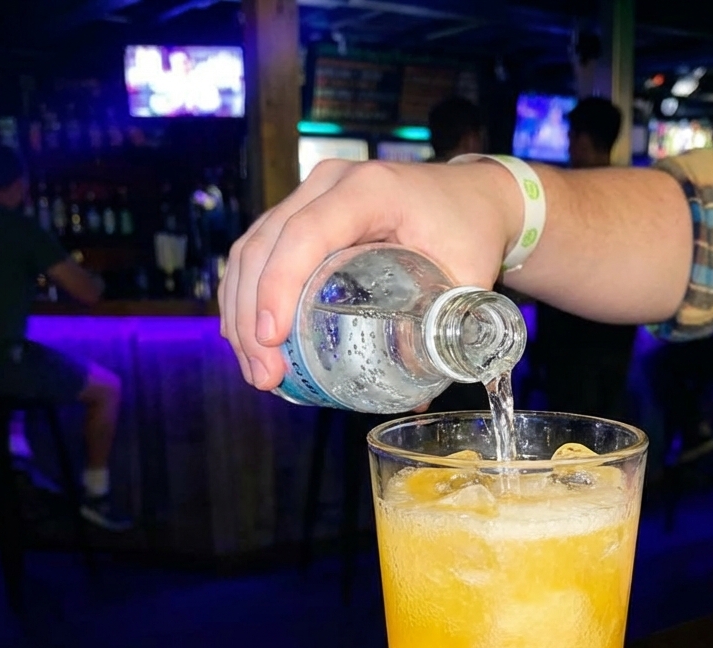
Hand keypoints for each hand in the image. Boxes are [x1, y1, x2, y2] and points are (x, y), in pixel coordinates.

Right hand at [218, 159, 522, 389]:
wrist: (471, 198)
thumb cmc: (469, 229)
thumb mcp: (468, 276)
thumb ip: (446, 331)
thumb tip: (416, 399)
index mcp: (369, 190)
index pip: (305, 234)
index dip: (278, 287)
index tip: (270, 339)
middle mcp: (330, 184)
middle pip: (265, 245)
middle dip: (251, 315)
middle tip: (264, 374)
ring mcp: (311, 196)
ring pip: (252, 249)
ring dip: (241, 312)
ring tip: (256, 369)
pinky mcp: (303, 214)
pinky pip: (260, 251)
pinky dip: (246, 295)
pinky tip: (249, 339)